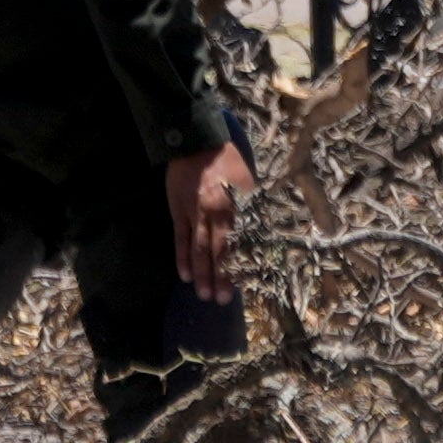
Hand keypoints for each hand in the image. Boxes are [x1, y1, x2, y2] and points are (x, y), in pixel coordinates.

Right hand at [171, 141, 247, 303]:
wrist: (194, 141)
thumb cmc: (227, 161)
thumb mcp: (247, 181)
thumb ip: (251, 207)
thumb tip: (264, 229)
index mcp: (233, 208)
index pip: (236, 244)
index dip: (236, 266)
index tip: (240, 287)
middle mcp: (213, 215)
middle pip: (216, 252)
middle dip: (219, 277)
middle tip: (220, 300)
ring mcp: (193, 214)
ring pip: (197, 249)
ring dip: (200, 273)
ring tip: (203, 294)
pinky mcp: (178, 211)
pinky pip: (180, 238)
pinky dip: (182, 257)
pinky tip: (184, 274)